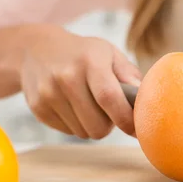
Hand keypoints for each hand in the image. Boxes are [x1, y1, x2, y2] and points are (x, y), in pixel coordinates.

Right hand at [20, 25, 140, 138]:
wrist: (36, 49)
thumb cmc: (83, 53)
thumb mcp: (108, 53)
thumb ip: (129, 75)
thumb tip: (146, 98)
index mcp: (90, 61)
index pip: (109, 98)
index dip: (126, 119)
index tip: (137, 129)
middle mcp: (66, 77)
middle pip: (97, 126)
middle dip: (110, 125)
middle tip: (109, 110)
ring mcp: (48, 93)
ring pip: (83, 132)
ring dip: (92, 124)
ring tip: (89, 104)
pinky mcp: (37, 107)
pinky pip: (68, 131)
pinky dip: (75, 124)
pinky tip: (72, 105)